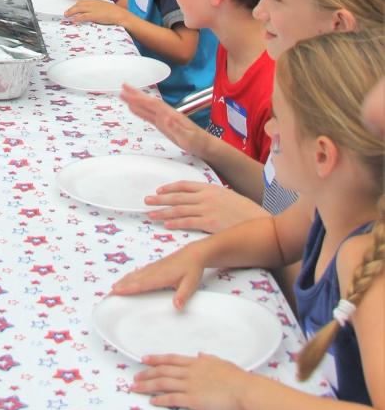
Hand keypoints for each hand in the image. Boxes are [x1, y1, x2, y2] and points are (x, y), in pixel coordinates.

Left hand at [64, 0, 125, 25]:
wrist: (119, 14)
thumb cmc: (113, 11)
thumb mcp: (103, 6)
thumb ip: (97, 7)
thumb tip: (93, 12)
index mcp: (94, 0)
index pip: (82, 1)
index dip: (76, 5)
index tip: (73, 8)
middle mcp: (92, 3)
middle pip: (78, 4)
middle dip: (71, 8)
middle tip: (66, 12)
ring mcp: (92, 9)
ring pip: (78, 9)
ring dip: (71, 12)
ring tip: (66, 15)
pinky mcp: (93, 15)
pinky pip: (82, 16)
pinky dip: (77, 18)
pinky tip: (73, 20)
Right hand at [110, 243, 204, 308]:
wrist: (193, 254)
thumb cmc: (192, 269)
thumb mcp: (190, 283)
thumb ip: (183, 295)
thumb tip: (176, 307)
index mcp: (161, 276)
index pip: (142, 284)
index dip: (129, 288)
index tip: (116, 292)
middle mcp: (154, 271)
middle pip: (134, 279)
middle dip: (121, 286)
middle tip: (109, 294)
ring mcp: (153, 268)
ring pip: (135, 275)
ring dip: (124, 281)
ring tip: (113, 288)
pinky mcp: (154, 266)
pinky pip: (139, 272)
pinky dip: (130, 276)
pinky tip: (126, 279)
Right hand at [120, 84, 207, 155]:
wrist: (206, 146)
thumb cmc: (198, 142)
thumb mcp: (188, 138)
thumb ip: (177, 128)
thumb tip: (165, 117)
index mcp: (171, 115)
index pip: (153, 104)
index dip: (141, 98)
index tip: (128, 93)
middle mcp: (167, 114)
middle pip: (149, 102)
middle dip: (136, 94)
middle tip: (122, 86)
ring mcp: (165, 119)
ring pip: (148, 107)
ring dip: (136, 100)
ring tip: (124, 94)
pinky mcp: (164, 125)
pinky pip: (149, 116)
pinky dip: (140, 111)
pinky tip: (134, 108)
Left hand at [130, 353, 251, 409]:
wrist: (246, 389)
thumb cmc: (238, 378)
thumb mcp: (221, 362)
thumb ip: (208, 359)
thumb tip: (200, 355)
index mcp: (196, 362)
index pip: (171, 359)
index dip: (156, 359)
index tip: (144, 359)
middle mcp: (190, 371)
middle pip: (163, 371)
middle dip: (147, 373)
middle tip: (135, 377)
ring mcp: (191, 385)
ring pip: (163, 383)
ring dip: (147, 386)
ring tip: (135, 388)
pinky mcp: (194, 399)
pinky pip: (172, 398)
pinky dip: (160, 399)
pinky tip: (152, 401)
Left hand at [143, 181, 268, 233]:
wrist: (263, 224)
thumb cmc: (250, 214)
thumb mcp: (231, 198)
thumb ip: (217, 199)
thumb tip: (207, 203)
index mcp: (212, 188)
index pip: (186, 185)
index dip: (170, 188)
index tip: (160, 190)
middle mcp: (207, 197)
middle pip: (178, 197)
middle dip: (160, 199)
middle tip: (146, 200)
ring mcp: (208, 209)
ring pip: (179, 209)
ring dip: (162, 211)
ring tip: (150, 213)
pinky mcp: (210, 223)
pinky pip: (188, 222)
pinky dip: (176, 222)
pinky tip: (166, 223)